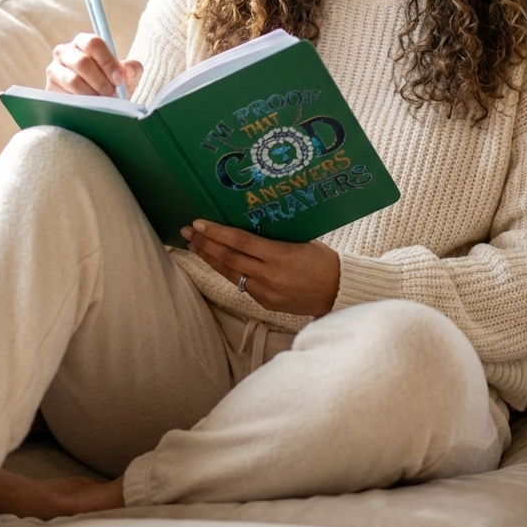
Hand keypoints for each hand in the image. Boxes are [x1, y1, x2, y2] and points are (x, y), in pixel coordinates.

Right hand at [45, 33, 143, 96]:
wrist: (94, 104)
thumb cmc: (110, 84)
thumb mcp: (124, 76)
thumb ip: (131, 69)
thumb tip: (129, 70)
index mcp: (84, 42)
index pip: (94, 43)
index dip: (108, 61)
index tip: (120, 79)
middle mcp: (65, 52)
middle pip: (83, 62)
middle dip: (101, 82)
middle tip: (113, 96)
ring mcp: (54, 70)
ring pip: (73, 81)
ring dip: (92, 95)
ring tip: (104, 104)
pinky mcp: (49, 89)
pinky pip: (64, 97)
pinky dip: (80, 104)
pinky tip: (89, 108)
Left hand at [181, 219, 340, 317]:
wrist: (339, 293)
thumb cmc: (323, 261)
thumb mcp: (300, 242)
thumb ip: (273, 238)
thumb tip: (245, 225)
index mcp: (280, 256)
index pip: (240, 242)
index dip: (217, 233)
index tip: (199, 223)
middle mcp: (269, 276)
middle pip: (229, 258)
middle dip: (205, 244)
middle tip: (187, 232)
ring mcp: (266, 292)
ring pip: (230, 273)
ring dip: (209, 258)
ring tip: (194, 246)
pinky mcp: (266, 304)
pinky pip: (241, 284)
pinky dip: (226, 271)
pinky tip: (215, 262)